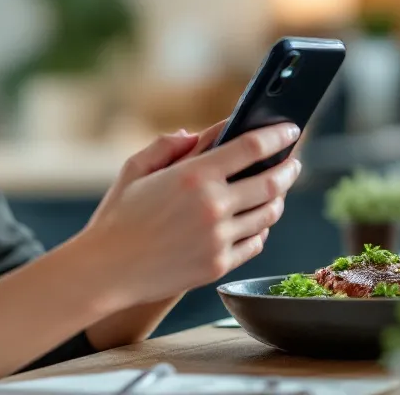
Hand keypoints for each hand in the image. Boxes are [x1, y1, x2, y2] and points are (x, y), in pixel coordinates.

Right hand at [78, 123, 302, 308]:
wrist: (107, 269)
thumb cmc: (118, 217)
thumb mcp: (134, 169)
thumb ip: (167, 145)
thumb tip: (197, 135)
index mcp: (193, 175)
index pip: (252, 147)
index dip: (277, 135)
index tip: (290, 130)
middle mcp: (213, 206)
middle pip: (272, 182)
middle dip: (288, 169)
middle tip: (292, 163)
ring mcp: (219, 238)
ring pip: (269, 214)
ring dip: (277, 199)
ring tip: (275, 192)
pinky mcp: (219, 265)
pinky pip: (256, 243)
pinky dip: (261, 229)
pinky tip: (256, 222)